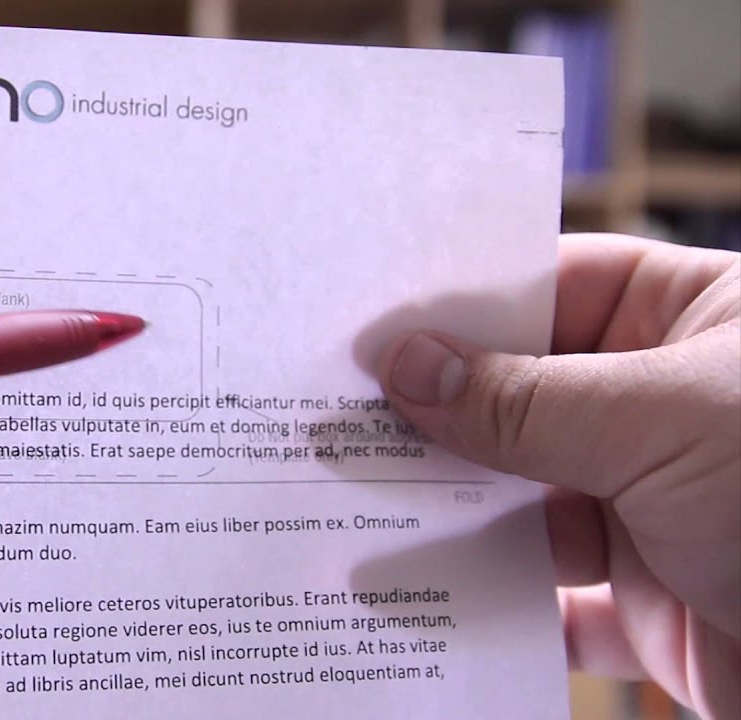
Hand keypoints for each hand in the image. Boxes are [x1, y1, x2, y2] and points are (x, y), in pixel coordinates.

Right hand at [377, 233, 738, 717]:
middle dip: (433, 413)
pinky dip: (486, 602)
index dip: (457, 307)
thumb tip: (405, 367)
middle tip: (330, 417)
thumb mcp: (664, 423)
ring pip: (518, 498)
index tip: (366, 328)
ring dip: (445, 509)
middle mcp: (663, 411)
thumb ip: (523, 401)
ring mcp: (649, 507)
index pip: (548, 290)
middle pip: (518, 398)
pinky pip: (542, 596)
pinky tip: (418, 596)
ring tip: (349, 501)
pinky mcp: (644, 601)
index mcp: (690, 327)